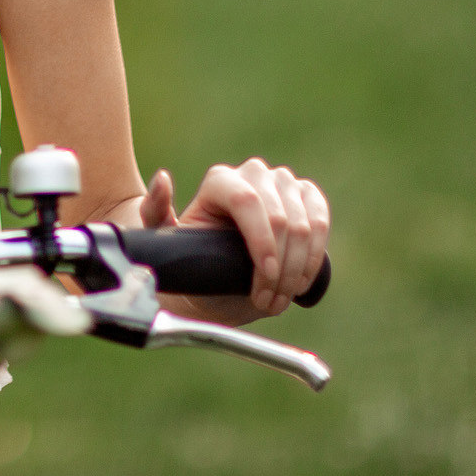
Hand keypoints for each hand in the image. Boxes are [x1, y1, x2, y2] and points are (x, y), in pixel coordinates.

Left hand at [138, 159, 329, 322]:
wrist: (216, 272)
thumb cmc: (190, 258)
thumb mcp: (165, 240)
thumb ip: (154, 211)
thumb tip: (163, 178)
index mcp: (219, 181)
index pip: (246, 201)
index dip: (261, 240)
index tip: (265, 276)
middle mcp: (253, 174)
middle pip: (279, 216)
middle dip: (279, 267)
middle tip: (267, 302)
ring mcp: (282, 183)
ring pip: (304, 222)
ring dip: (296, 269)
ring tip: (279, 299)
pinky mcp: (306, 197)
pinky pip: (321, 220)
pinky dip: (314, 255)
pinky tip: (300, 281)